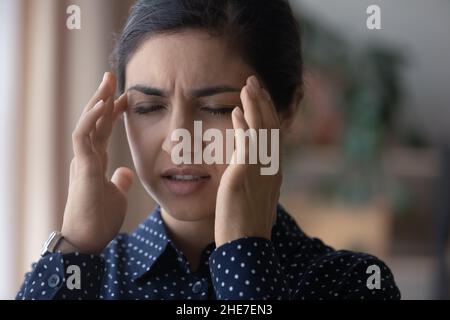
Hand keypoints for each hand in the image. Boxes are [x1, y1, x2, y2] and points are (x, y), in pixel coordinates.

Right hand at [61, 72, 132, 253]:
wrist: (89, 240)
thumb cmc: (100, 219)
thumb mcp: (117, 195)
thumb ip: (119, 181)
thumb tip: (125, 172)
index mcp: (95, 161)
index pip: (103, 130)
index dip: (113, 113)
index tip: (126, 98)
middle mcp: (87, 156)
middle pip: (94, 121)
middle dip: (103, 97)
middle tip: (112, 77)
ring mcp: (82, 159)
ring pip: (86, 122)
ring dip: (97, 101)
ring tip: (107, 81)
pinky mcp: (81, 166)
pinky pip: (83, 136)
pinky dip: (92, 119)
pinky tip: (102, 104)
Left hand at [214, 76, 281, 246]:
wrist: (246, 246)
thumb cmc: (247, 225)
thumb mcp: (255, 196)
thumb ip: (253, 175)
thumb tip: (244, 162)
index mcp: (273, 171)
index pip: (272, 136)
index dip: (266, 115)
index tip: (257, 100)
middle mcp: (271, 167)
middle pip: (270, 127)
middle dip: (262, 102)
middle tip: (253, 82)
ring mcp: (260, 169)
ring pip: (261, 129)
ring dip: (254, 105)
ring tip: (246, 86)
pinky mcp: (244, 173)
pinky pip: (246, 142)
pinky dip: (243, 124)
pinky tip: (236, 110)